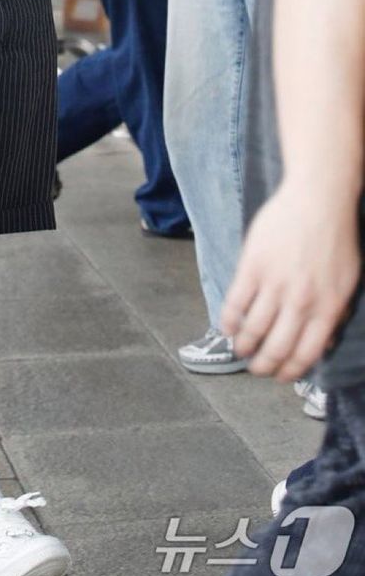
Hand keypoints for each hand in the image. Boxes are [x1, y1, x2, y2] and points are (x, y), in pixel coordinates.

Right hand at [221, 182, 361, 381]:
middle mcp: (300, 302)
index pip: (306, 354)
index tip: (280, 375)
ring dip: (243, 347)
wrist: (318, 199)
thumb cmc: (336, 238)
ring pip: (253, 329)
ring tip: (239, 350)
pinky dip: (228, 321)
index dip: (290, 371)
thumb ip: (336, 314)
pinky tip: (226, 327)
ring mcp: (275, 284)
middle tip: (256, 368)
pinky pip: (236, 303)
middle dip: (263, 366)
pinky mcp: (253, 266)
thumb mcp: (349, 281)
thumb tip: (323, 343)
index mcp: (327, 308)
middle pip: (276, 347)